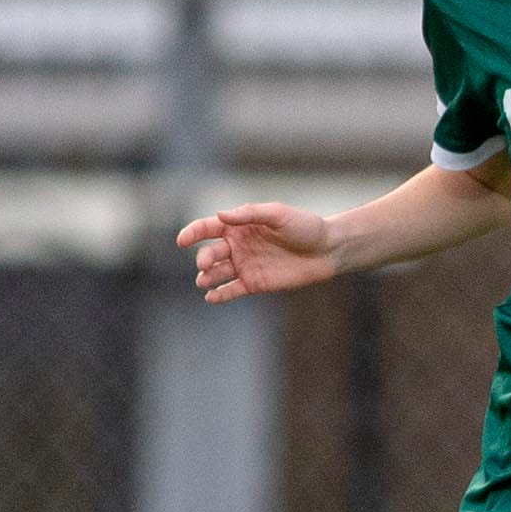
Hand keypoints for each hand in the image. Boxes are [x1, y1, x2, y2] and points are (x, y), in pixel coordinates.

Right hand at [176, 200, 338, 302]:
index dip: (192, 233)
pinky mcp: (255, 283)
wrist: (328, 249)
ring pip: (217, 273)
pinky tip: (212, 297)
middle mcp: (237, 245)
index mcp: (239, 225)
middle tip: (205, 264)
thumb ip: (249, 214)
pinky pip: (231, 290)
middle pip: (210, 252)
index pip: (207, 228)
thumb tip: (220, 215)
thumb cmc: (305, 226)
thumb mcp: (278, 214)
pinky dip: (220, 294)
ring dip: (207, 277)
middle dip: (204, 259)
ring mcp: (245, 265)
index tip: (182, 241)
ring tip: (204, 281)